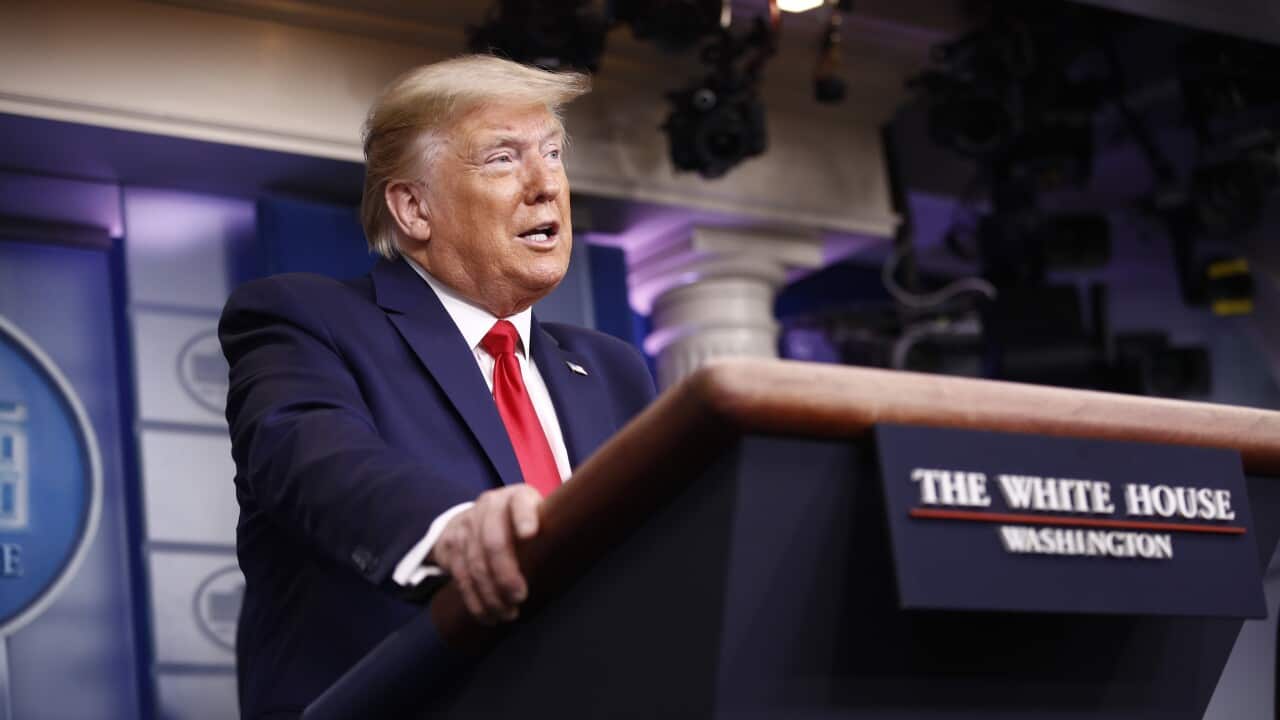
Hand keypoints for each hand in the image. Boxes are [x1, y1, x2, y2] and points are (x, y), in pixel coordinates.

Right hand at [429, 485, 541, 623]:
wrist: (478, 516)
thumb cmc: (522, 524)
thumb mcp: (539, 516)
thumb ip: (553, 531)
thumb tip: (574, 559)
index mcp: (517, 497)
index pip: (520, 502)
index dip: (524, 516)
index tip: (530, 534)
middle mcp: (489, 506)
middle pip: (494, 541)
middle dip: (505, 573)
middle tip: (520, 597)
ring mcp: (467, 524)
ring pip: (475, 563)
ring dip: (491, 595)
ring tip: (508, 614)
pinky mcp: (451, 544)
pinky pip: (461, 576)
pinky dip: (475, 600)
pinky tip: (488, 616)